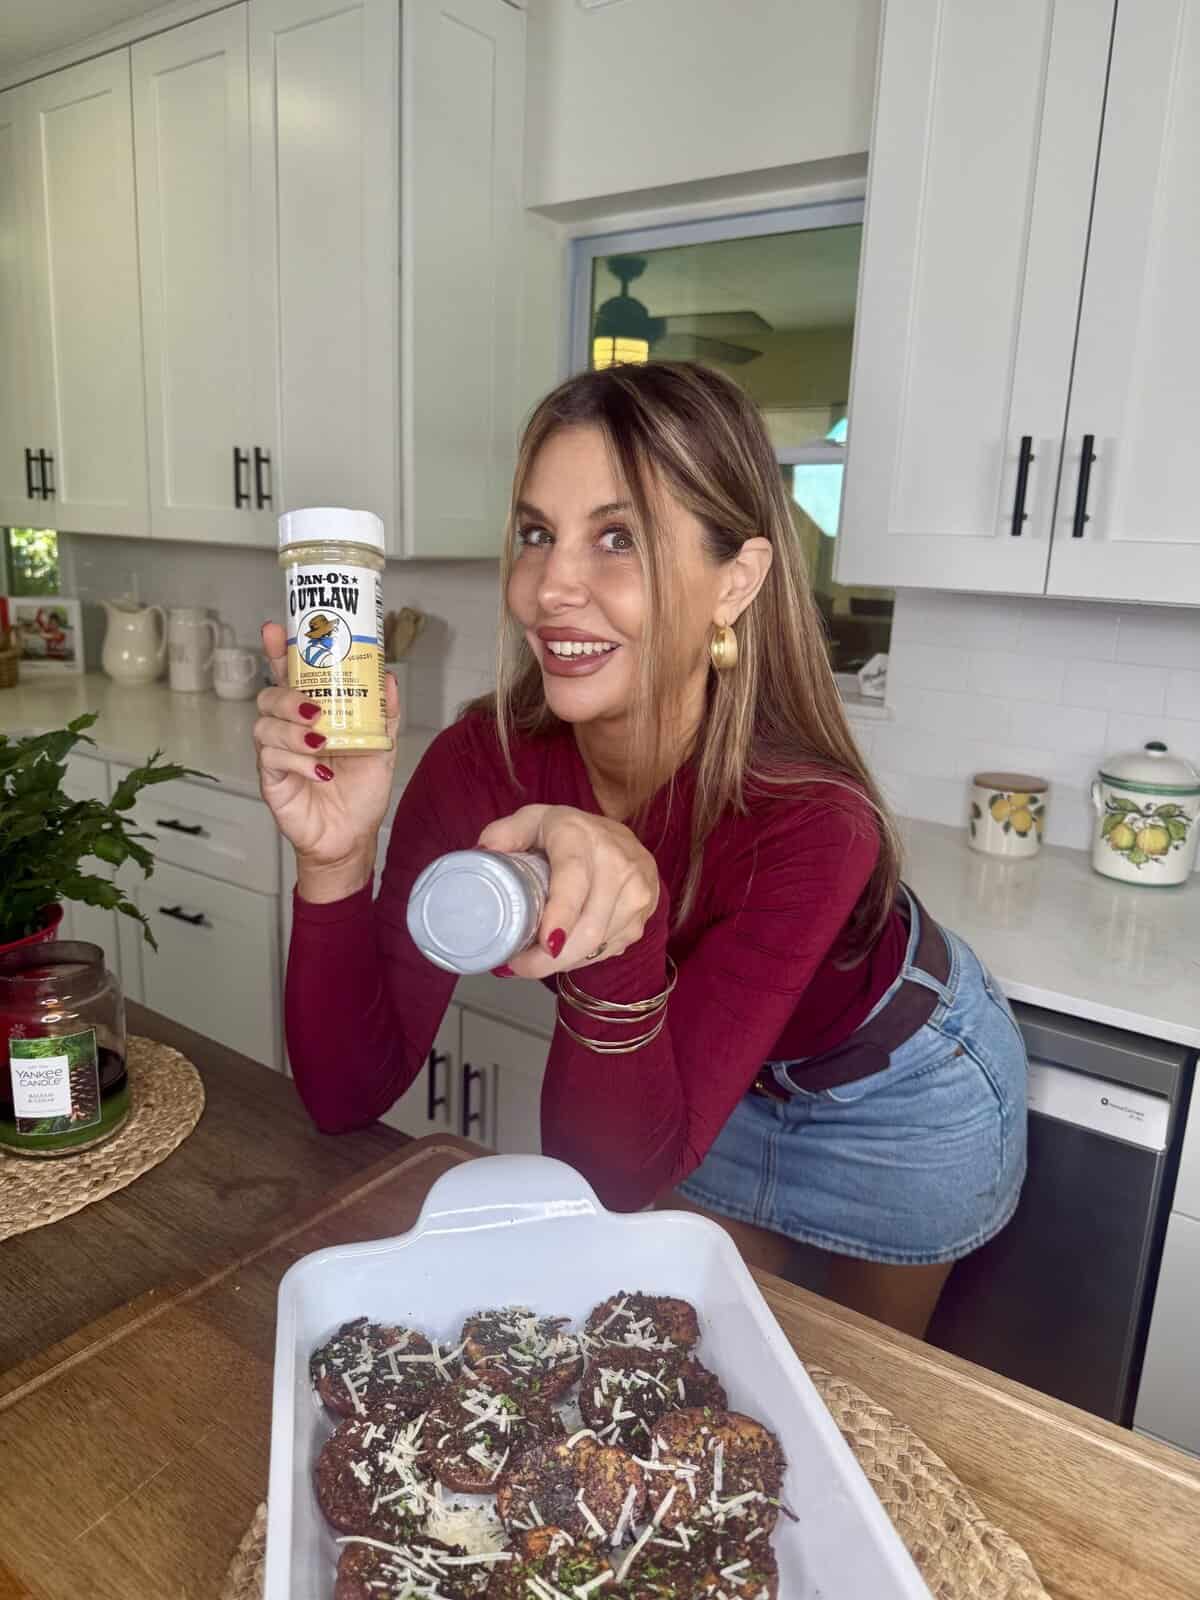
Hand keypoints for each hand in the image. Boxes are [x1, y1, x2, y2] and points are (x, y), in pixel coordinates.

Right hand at [255, 622, 399, 892]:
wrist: (352, 836)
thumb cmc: (360, 790)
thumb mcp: (381, 747)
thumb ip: (384, 714)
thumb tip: (388, 677)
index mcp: (311, 714)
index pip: (289, 675)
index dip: (280, 651)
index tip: (276, 629)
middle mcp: (289, 729)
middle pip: (269, 696)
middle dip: (287, 695)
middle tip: (313, 706)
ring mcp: (276, 754)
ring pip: (266, 726)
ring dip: (293, 731)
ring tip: (321, 741)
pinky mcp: (271, 780)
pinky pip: (272, 760)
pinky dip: (297, 761)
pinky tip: (318, 771)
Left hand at [477, 805, 659, 979]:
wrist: (619, 837)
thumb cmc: (566, 832)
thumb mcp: (532, 821)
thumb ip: (504, 834)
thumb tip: (482, 856)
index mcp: (581, 837)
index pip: (575, 878)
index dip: (561, 913)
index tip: (545, 943)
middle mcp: (618, 863)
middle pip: (588, 926)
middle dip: (549, 959)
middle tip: (518, 965)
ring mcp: (638, 891)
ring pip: (599, 944)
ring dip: (563, 961)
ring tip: (536, 957)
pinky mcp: (645, 914)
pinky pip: (609, 948)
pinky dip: (581, 957)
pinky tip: (564, 951)